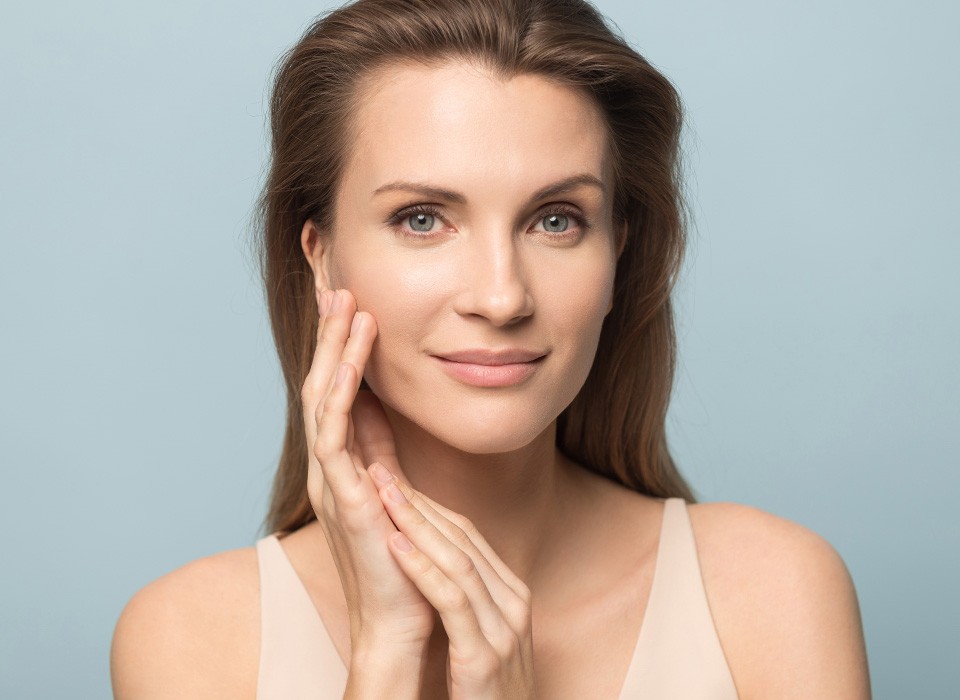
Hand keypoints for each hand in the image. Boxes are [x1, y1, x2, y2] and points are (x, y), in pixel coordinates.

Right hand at [301, 287, 435, 657]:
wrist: (399, 620)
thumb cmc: (400, 558)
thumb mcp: (390, 485)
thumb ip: (380, 447)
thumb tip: (379, 405)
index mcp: (342, 461)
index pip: (335, 388)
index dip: (338, 343)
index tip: (347, 298)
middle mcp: (329, 465)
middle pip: (322, 382)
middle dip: (329, 333)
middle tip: (337, 283)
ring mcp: (331, 479)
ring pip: (323, 399)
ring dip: (334, 350)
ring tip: (346, 304)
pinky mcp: (343, 497)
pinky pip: (335, 435)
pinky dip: (341, 393)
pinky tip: (351, 359)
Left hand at [370, 466, 538, 699]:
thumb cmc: (483, 690)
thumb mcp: (481, 634)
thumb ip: (467, 596)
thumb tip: (432, 557)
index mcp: (512, 593)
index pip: (469, 536)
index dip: (430, 505)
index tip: (395, 480)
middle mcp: (513, 603)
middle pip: (463, 539)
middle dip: (419, 502)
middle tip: (383, 472)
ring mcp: (503, 629)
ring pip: (457, 560)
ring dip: (416, 523)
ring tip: (382, 494)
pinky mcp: (483, 655)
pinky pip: (451, 600)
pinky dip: (421, 568)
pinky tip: (395, 544)